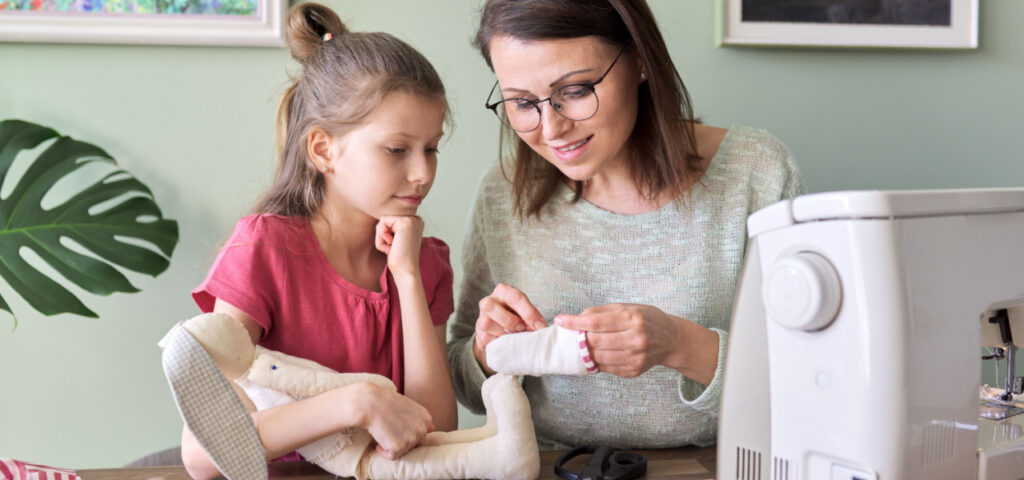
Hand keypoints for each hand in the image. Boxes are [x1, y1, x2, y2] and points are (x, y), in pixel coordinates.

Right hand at [346, 382, 432, 459]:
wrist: (368, 402)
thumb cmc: (384, 402)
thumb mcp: (407, 406)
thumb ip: (420, 419)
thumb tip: (433, 429)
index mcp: (426, 418)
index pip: (419, 434)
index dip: (405, 430)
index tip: (396, 422)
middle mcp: (422, 428)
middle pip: (413, 444)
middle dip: (400, 438)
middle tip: (389, 425)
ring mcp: (412, 438)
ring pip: (402, 450)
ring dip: (390, 443)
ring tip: (384, 428)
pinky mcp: (399, 447)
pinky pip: (391, 456)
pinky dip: (383, 450)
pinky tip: (379, 436)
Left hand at [375, 216, 423, 276]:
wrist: (406, 271)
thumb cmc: (399, 259)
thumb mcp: (395, 239)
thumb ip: (391, 227)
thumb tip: (381, 219)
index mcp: (415, 222)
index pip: (389, 221)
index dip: (387, 235)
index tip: (397, 246)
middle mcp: (416, 219)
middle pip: (385, 220)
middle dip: (383, 236)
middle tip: (394, 248)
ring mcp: (412, 219)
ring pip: (382, 222)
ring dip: (382, 238)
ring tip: (393, 248)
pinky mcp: (405, 223)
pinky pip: (382, 223)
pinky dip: (381, 237)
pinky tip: (392, 246)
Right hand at [472, 284, 547, 371]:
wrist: (502, 331)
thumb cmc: (516, 316)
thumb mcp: (525, 311)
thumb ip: (532, 316)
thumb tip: (539, 327)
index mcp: (503, 291)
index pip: (515, 297)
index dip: (529, 312)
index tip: (540, 325)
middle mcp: (488, 302)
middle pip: (491, 307)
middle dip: (510, 320)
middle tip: (522, 328)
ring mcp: (481, 319)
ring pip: (487, 324)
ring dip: (505, 333)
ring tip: (517, 337)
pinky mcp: (480, 335)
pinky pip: (487, 339)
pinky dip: (501, 343)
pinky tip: (509, 343)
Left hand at [554, 303, 687, 377]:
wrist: (672, 340)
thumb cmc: (648, 319)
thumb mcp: (628, 307)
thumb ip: (602, 312)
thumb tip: (577, 318)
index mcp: (633, 319)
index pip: (596, 322)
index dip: (575, 322)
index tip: (560, 320)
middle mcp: (635, 339)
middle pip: (594, 341)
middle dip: (580, 337)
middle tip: (574, 333)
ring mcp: (635, 358)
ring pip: (598, 357)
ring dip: (586, 350)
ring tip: (585, 343)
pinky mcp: (633, 371)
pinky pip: (606, 367)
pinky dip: (598, 360)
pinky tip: (600, 352)